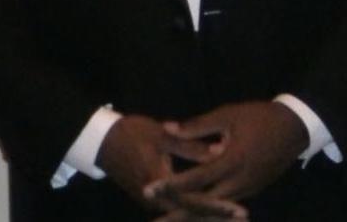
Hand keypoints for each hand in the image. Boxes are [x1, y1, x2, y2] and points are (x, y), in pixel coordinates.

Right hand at [96, 115, 245, 217]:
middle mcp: (156, 200)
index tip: (239, 211)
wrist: (102, 141)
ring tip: (234, 216)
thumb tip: (219, 151)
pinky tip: (212, 209)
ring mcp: (153, 202)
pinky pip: (178, 209)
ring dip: (209, 214)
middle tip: (244, 218)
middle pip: (191, 213)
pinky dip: (196, 210)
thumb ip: (189, 145)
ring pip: (185, 213)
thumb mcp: (161, 135)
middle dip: (217, 216)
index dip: (217, 207)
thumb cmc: (132, 133)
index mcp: (159, 183)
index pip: (193, 201)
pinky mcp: (153, 200)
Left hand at [146, 101, 308, 209]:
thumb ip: (198, 126)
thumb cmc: (259, 117)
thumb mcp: (228, 115)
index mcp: (232, 161)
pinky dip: (209, 212)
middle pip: (203, 205)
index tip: (148, 190)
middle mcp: (239, 183)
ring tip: (169, 220)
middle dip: (178, 215)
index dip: (170, 185)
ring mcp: (247, 190)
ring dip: (192, 216)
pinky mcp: (251, 191)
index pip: (195, 179)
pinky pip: (226, 205)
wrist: (295, 128)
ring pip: (215, 210)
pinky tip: (195, 213)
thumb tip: (168, 128)